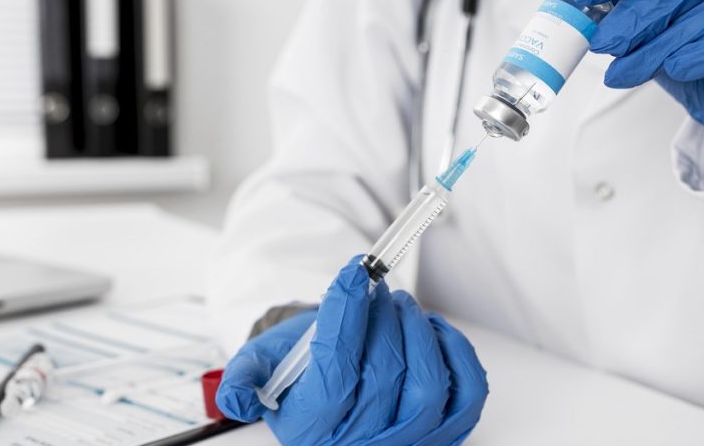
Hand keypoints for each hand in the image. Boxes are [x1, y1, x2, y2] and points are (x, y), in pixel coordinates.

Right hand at [216, 256, 487, 445]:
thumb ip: (243, 376)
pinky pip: (467, 395)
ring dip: (417, 331)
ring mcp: (405, 440)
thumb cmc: (297, 369)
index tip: (352, 274)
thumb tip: (236, 395)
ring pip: (428, 386)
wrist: (327, 382)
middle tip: (375, 288)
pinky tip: (432, 330)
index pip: (336, 371)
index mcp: (311, 427)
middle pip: (384, 372)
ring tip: (400, 306)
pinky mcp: (443, 431)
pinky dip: (457, 355)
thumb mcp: (259, 365)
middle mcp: (359, 443)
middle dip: (381, 316)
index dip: (347, 315)